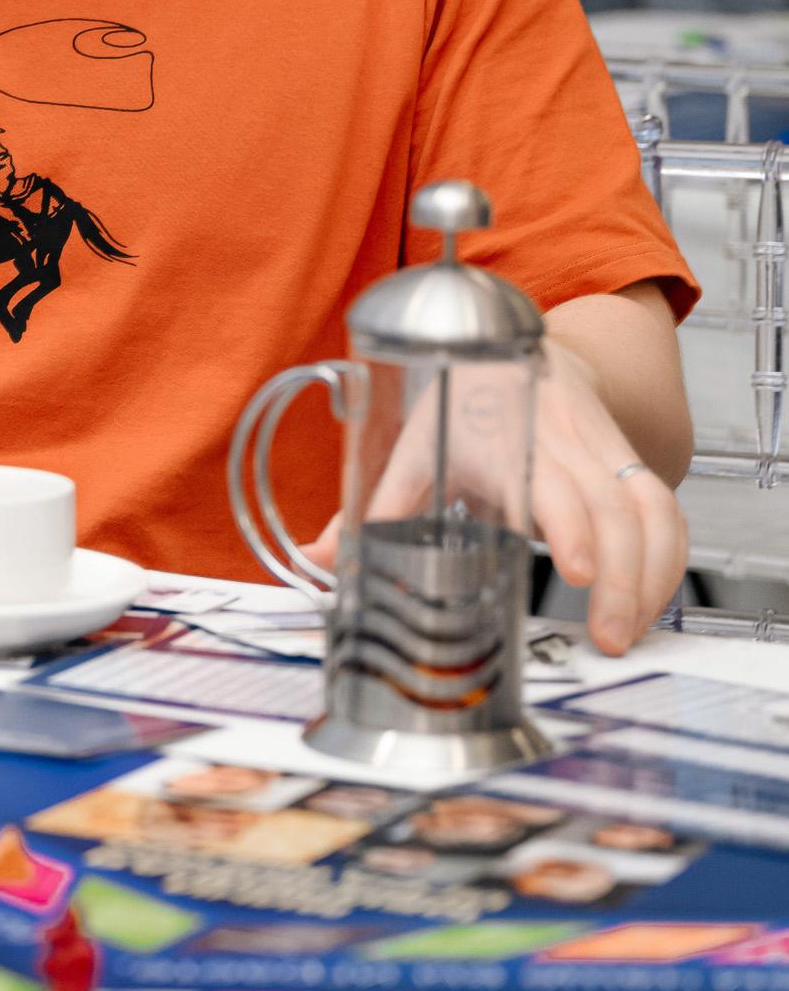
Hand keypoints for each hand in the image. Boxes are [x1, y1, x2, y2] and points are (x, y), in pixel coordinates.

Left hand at [305, 340, 686, 654]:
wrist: (529, 352)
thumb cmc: (462, 405)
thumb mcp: (413, 448)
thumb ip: (372, 507)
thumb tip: (321, 559)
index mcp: (504, 433)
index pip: (548, 480)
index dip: (568, 524)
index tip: (577, 572)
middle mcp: (562, 437)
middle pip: (610, 505)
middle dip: (620, 576)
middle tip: (607, 638)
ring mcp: (604, 448)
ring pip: (650, 508)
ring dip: (651, 575)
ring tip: (628, 632)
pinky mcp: (632, 463)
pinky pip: (667, 511)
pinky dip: (669, 559)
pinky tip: (651, 602)